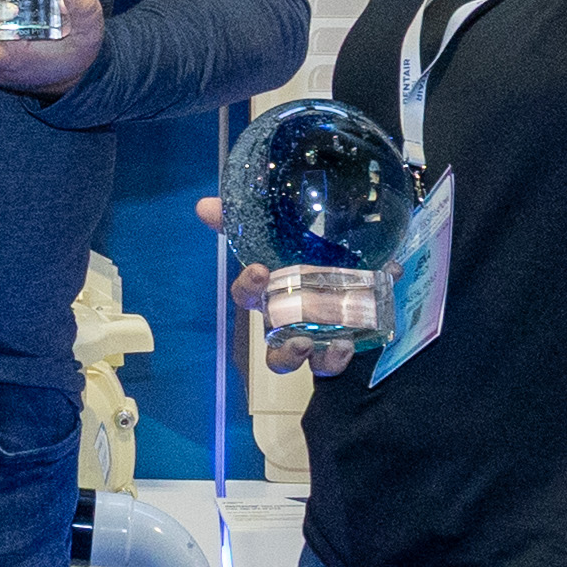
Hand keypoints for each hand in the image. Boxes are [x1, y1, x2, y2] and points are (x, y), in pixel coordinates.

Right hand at [193, 195, 379, 371]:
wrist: (363, 261)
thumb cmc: (316, 247)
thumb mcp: (291, 227)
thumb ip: (251, 215)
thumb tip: (204, 205)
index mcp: (272, 291)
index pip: (248, 294)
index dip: (249, 285)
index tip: (260, 271)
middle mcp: (288, 319)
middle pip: (272, 345)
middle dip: (284, 349)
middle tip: (299, 338)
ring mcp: (314, 336)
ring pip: (299, 361)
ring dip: (309, 359)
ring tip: (326, 346)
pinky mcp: (340, 344)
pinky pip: (331, 362)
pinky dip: (336, 358)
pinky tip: (347, 343)